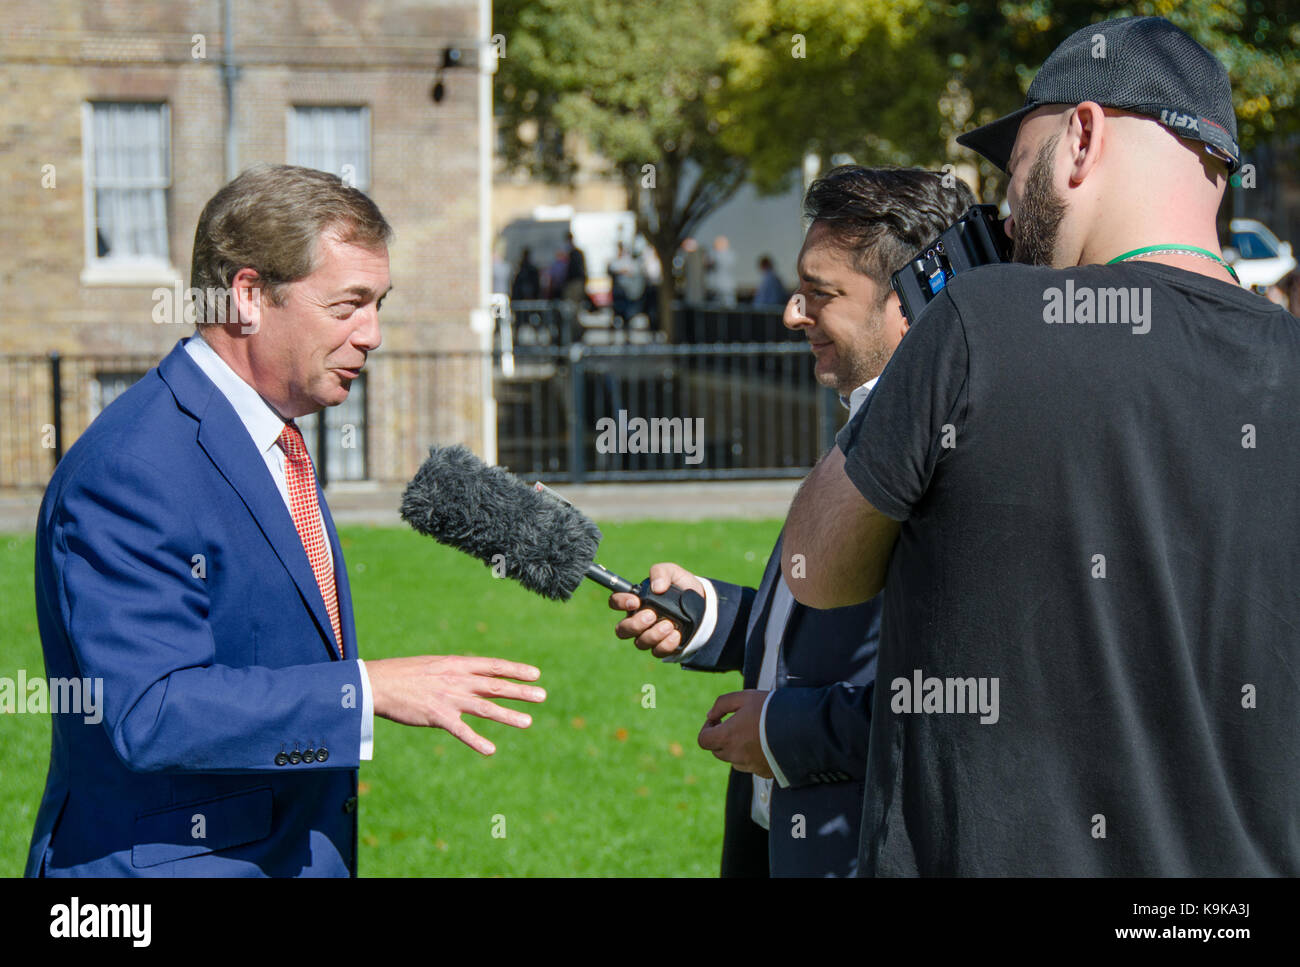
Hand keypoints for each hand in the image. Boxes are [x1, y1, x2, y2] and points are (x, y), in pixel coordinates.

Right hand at [364, 656, 544, 755]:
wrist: (377, 683)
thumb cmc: (404, 675)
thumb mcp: (434, 666)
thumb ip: (455, 673)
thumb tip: (474, 678)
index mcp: (456, 664)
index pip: (493, 665)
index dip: (515, 669)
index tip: (535, 674)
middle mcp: (457, 679)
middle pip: (495, 685)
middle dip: (521, 691)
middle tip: (543, 695)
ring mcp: (448, 697)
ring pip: (485, 707)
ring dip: (508, 715)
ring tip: (528, 722)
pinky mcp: (437, 716)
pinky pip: (461, 730)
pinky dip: (476, 741)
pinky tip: (491, 750)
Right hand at [609, 562, 705, 657]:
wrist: (703, 604)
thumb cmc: (681, 587)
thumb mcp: (673, 572)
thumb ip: (661, 572)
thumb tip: (656, 588)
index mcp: (636, 601)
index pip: (615, 602)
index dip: (620, 602)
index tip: (636, 601)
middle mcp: (638, 620)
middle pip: (622, 630)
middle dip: (635, 624)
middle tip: (652, 615)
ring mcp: (649, 635)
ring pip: (639, 643)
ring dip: (653, 634)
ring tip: (669, 624)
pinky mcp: (662, 647)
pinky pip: (657, 651)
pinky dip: (666, 644)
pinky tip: (676, 634)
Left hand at [697, 690, 772, 777]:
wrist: (802, 729)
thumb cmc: (772, 710)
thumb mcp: (745, 697)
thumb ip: (722, 704)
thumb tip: (710, 715)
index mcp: (727, 737)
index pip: (703, 740)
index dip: (707, 728)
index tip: (719, 720)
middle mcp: (735, 755)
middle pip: (717, 751)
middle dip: (722, 737)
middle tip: (735, 724)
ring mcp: (750, 766)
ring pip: (733, 759)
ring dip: (737, 748)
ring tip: (753, 733)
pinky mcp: (764, 772)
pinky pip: (751, 766)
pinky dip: (752, 756)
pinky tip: (765, 743)